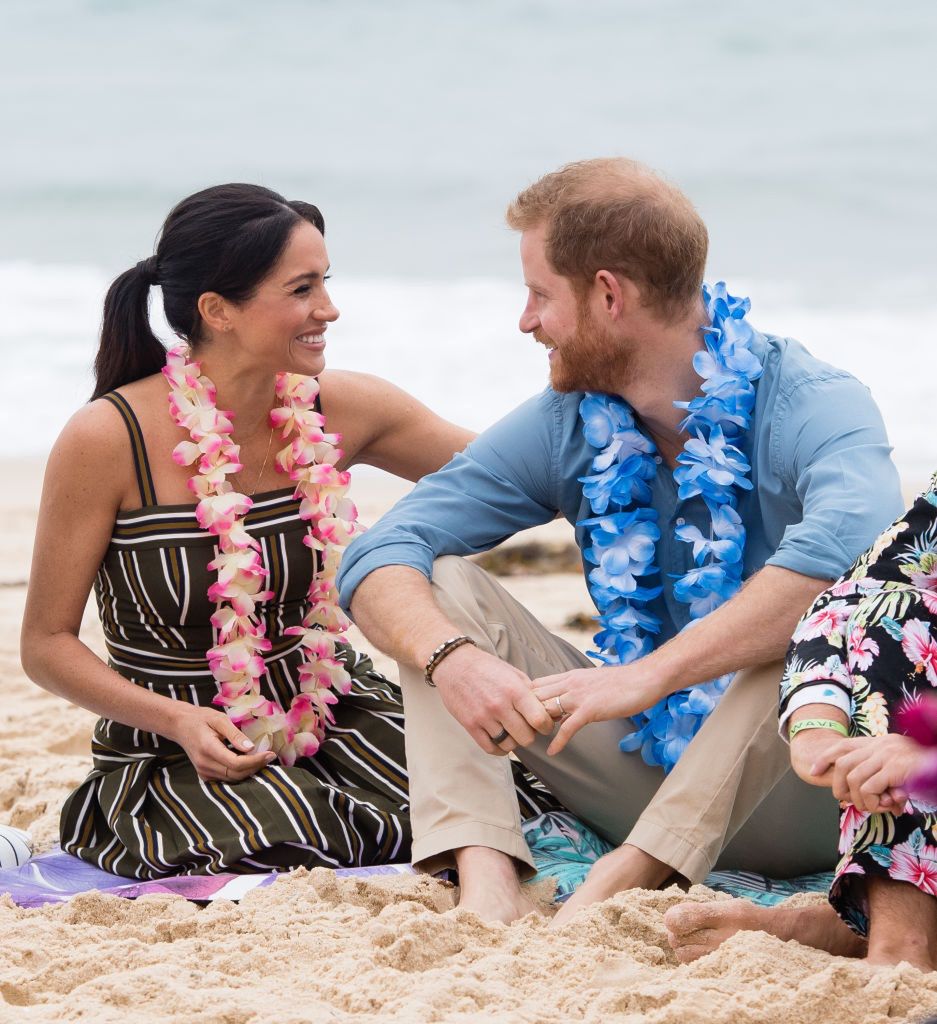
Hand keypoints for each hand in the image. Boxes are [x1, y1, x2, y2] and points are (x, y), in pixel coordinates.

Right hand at [166, 705, 276, 781]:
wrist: (181, 726)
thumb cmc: (201, 719)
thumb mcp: (219, 719)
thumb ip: (235, 734)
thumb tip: (251, 748)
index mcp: (208, 749)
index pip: (236, 763)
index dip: (255, 761)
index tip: (270, 754)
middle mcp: (204, 764)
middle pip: (236, 774)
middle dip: (256, 766)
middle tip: (270, 756)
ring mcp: (203, 772)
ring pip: (232, 778)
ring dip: (249, 771)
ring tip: (262, 758)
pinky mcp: (204, 775)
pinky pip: (226, 778)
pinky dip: (240, 772)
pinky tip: (249, 762)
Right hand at [431, 645, 553, 755]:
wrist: (455, 664)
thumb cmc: (488, 668)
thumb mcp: (514, 674)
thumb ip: (531, 693)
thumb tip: (549, 712)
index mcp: (515, 690)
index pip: (540, 720)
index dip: (546, 726)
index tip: (544, 725)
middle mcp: (500, 705)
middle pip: (526, 738)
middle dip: (530, 735)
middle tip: (526, 728)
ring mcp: (483, 717)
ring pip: (509, 745)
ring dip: (514, 741)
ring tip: (512, 732)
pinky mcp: (470, 725)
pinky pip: (490, 748)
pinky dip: (499, 748)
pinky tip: (500, 739)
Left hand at [532, 663, 664, 755]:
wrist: (644, 678)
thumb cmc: (622, 682)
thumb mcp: (591, 682)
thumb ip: (576, 690)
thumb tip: (565, 702)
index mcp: (569, 676)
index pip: (536, 685)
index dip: (525, 699)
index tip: (519, 714)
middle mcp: (569, 683)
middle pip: (535, 697)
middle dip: (523, 713)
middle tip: (517, 731)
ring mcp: (578, 696)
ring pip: (546, 709)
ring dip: (535, 726)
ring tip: (528, 741)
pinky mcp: (590, 709)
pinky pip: (567, 727)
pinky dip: (557, 741)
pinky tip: (552, 751)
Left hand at [805, 733, 924, 812]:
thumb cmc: (923, 769)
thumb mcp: (898, 770)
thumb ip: (881, 778)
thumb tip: (874, 798)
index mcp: (878, 743)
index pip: (842, 745)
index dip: (825, 758)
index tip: (812, 771)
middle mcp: (879, 746)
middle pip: (842, 764)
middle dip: (840, 787)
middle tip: (852, 802)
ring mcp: (886, 756)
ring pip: (853, 779)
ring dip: (859, 799)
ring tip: (873, 807)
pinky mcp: (895, 769)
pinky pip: (868, 788)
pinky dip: (871, 802)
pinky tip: (884, 807)